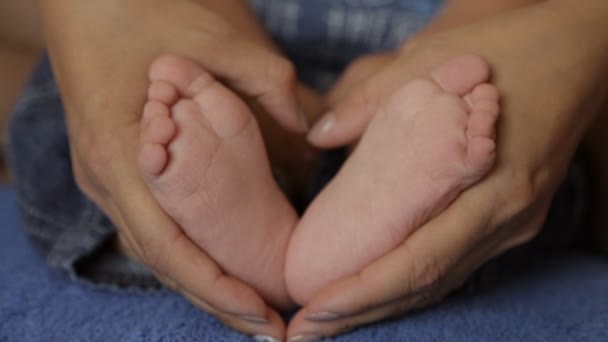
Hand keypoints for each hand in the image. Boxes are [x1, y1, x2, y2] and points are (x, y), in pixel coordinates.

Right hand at [35, 0, 321, 338]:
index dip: (214, 287)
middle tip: (269, 329)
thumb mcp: (210, 37)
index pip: (167, 243)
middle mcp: (107, 177)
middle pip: (163, 260)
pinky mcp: (121, 170)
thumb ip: (264, 80)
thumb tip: (310, 128)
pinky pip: (156, 226)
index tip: (261, 316)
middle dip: (216, 300)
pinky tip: (224, 267)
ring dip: (205, 283)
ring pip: (158, 250)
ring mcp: (109, 177)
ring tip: (254, 311)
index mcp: (121, 151)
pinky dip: (192, 255)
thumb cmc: (144, 9)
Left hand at [289, 0, 607, 338]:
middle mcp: (506, 214)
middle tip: (306, 330)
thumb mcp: (438, 59)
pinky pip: (459, 263)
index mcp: (491, 181)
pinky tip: (379, 290)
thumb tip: (319, 135)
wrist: (580, 52)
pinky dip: (414, 283)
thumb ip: (375, 100)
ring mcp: (515, 221)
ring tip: (331, 318)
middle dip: (363, 312)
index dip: (364, 292)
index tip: (314, 311)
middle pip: (428, 282)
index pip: (419, 257)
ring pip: (443, 280)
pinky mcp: (515, 218)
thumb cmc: (511, 49)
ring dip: (385, 305)